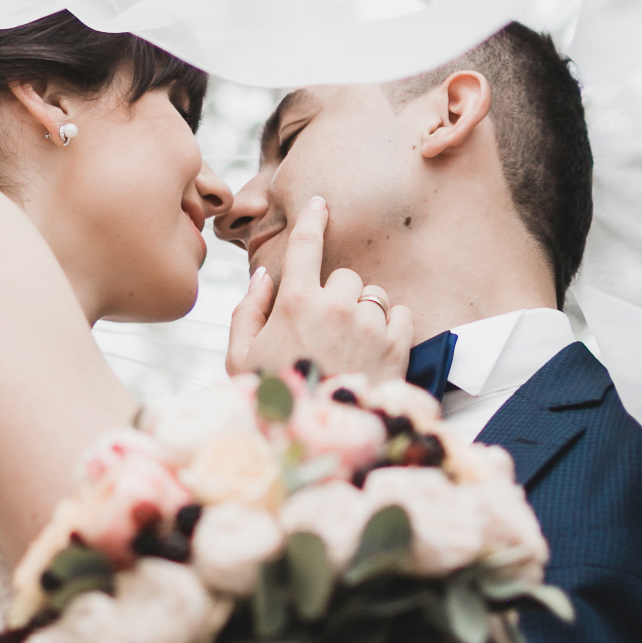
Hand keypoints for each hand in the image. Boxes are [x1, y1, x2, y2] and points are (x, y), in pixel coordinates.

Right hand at [226, 196, 415, 381]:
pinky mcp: (397, 346)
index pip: (306, 246)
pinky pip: (401, 314)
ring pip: (374, 295)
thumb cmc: (273, 398)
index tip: (321, 203)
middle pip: (345, 275)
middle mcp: (335, 307)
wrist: (318, 439)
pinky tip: (374, 349)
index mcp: (294, 303)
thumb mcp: (240, 357)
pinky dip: (391, 326)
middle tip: (325, 329)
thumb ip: (247, 310)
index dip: (313, 220)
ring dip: (364, 311)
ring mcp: (369, 326)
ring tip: (349, 344)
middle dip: (337, 295)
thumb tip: (265, 275)